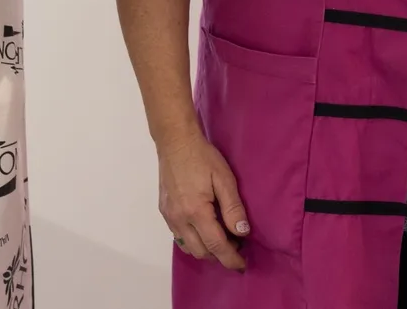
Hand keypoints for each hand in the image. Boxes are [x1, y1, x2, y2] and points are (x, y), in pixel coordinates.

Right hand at [158, 131, 248, 271]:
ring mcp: (169, 217)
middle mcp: (179, 219)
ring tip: (222, 239)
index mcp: (196, 212)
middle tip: (236, 246)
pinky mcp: (164, 211)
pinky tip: (204, 230)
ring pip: (188, 247)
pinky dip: (193, 240)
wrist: (175, 142)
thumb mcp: (224, 178)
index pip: (216, 246)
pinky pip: (179, 236)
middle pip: (201, 252)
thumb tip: (242, 232)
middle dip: (219, 255)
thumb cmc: (202, 157)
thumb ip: (233, 207)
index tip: (242, 265)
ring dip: (206, 250)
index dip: (230, 259)